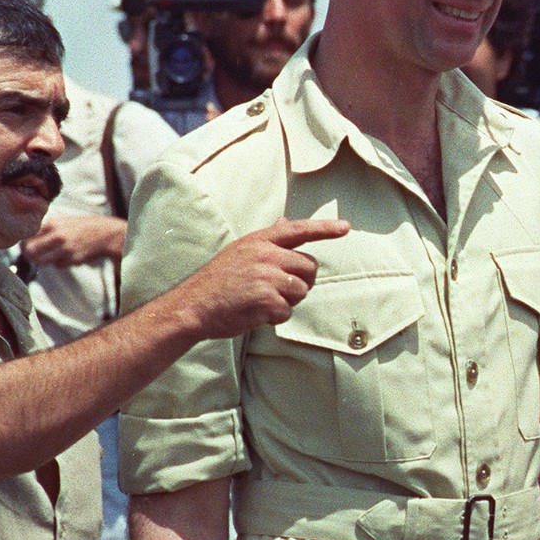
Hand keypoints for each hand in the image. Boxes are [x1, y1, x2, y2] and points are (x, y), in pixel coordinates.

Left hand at [21, 214, 126, 267]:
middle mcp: (57, 236)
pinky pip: (58, 265)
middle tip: (30, 256)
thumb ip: (47, 228)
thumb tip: (30, 238)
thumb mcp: (64, 221)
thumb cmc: (83, 226)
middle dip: (29, 255)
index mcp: (53, 224)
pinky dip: (59, 263)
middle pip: (31, 251)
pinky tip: (66, 257)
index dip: (24, 243)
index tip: (25, 246)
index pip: (28, 236)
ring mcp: (65, 249)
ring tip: (48, 257)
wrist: (105, 234)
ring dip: (42, 261)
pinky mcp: (73, 260)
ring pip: (42, 261)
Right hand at [181, 216, 349, 339]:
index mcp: (259, 241)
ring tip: (261, 301)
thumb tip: (285, 222)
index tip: (346, 227)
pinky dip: (275, 318)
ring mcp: (266, 276)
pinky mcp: (265, 299)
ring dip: (287, 302)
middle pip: (309, 267)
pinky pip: (287, 311)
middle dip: (302, 282)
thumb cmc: (218, 281)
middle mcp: (265, 254)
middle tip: (278, 291)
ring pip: (301, 291)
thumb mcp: (241, 251)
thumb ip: (268, 240)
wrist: (193, 305)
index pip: (299, 230)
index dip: (324, 228)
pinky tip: (255, 313)